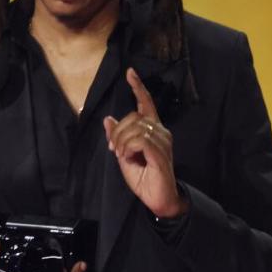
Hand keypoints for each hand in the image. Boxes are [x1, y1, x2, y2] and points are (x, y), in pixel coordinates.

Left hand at [104, 68, 186, 218]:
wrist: (158, 199)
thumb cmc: (144, 178)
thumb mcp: (124, 155)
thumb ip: (118, 137)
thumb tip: (108, 119)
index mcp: (154, 130)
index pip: (147, 103)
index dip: (138, 87)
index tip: (129, 73)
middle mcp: (162, 132)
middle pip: (134, 117)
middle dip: (118, 131)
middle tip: (114, 149)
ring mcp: (163, 142)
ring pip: (136, 128)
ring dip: (122, 141)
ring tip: (121, 155)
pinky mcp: (160, 153)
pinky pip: (140, 140)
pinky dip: (128, 147)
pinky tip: (128, 157)